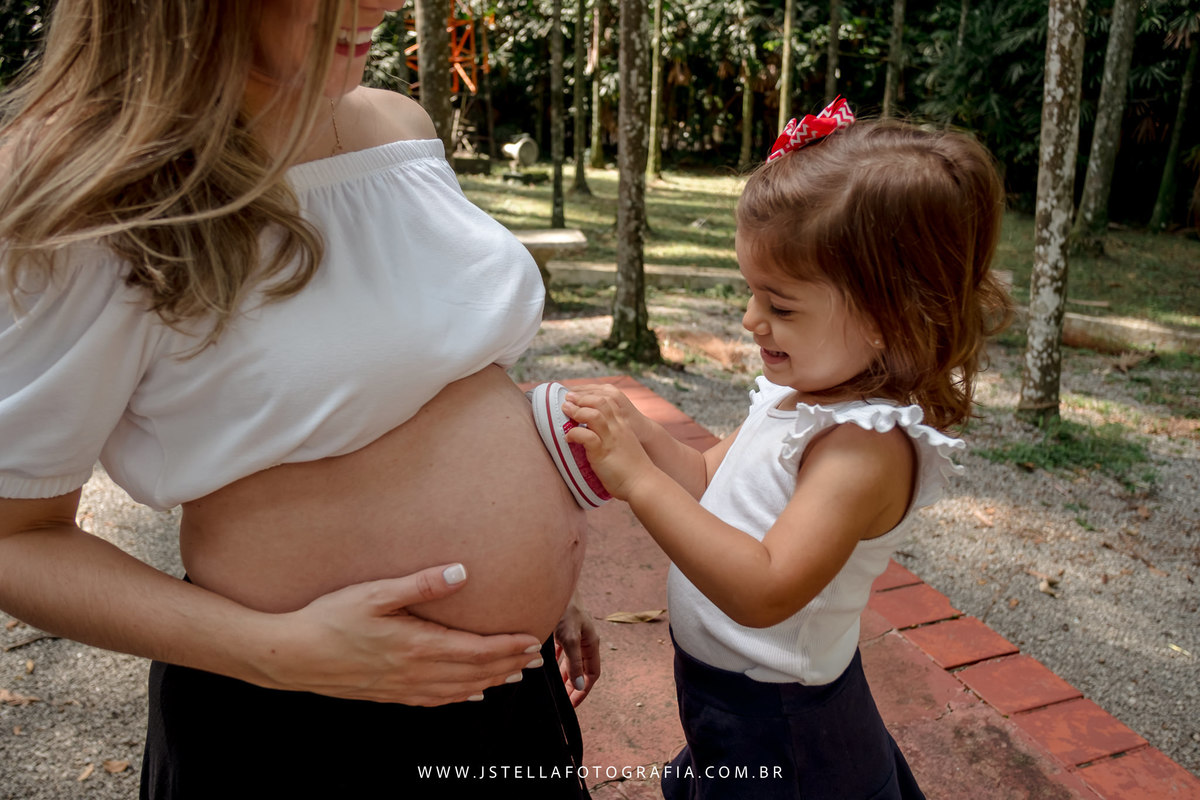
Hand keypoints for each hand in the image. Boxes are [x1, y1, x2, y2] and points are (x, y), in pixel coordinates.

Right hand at [259, 564, 543, 705]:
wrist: (291, 656)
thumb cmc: (330, 618)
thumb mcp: (375, 593)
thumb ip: (421, 584)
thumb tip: (462, 572)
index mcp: (418, 645)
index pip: (476, 651)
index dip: (508, 647)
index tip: (532, 641)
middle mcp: (415, 672)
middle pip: (475, 673)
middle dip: (509, 665)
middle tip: (537, 660)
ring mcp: (402, 687)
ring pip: (459, 689)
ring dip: (490, 682)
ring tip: (515, 675)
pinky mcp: (388, 694)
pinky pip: (435, 699)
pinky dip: (460, 696)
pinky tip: (470, 694)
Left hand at [554, 591, 599, 706]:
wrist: (555, 584)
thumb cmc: (566, 609)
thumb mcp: (570, 639)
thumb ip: (574, 663)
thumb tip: (580, 686)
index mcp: (591, 644)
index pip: (592, 674)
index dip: (584, 690)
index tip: (573, 705)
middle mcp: (584, 641)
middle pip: (581, 670)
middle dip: (574, 687)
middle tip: (563, 702)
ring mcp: (574, 635)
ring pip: (571, 662)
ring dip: (565, 677)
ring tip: (557, 691)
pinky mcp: (562, 630)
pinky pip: (562, 652)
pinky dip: (557, 664)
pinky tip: (549, 668)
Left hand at [562, 387, 658, 500]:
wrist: (643, 483)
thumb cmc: (631, 468)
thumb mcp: (623, 445)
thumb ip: (612, 436)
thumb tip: (595, 434)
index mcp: (623, 425)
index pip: (608, 400)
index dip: (590, 395)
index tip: (576, 396)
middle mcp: (617, 428)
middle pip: (600, 402)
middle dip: (581, 398)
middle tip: (567, 399)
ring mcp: (611, 439)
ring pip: (594, 414)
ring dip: (576, 411)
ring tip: (565, 412)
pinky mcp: (602, 452)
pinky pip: (586, 436)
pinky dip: (574, 434)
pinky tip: (568, 438)